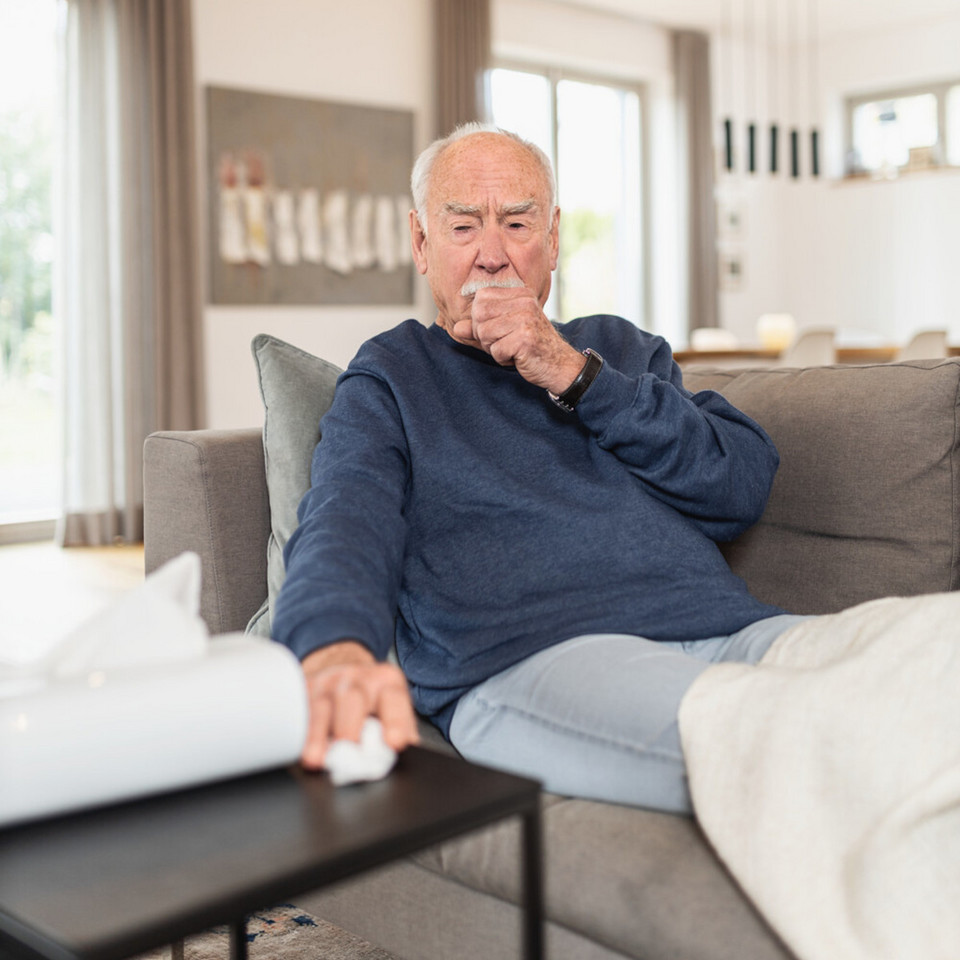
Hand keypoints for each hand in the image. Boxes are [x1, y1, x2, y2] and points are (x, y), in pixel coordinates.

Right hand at [299, 641, 419, 769]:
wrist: (339, 665)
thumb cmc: (370, 698)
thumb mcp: (391, 706)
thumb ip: (401, 731)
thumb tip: (403, 758)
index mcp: (387, 681)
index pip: (393, 699)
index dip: (395, 721)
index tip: (394, 743)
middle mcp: (357, 678)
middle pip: (352, 698)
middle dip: (350, 728)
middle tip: (351, 753)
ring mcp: (327, 682)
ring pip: (322, 705)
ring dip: (319, 735)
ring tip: (318, 759)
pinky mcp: (304, 689)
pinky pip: (300, 712)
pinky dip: (300, 734)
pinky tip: (301, 751)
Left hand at [453, 284, 583, 393]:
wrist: (560, 365)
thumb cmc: (531, 347)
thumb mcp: (504, 331)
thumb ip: (479, 327)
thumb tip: (455, 328)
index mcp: (520, 294)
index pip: (481, 298)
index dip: (480, 318)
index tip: (497, 330)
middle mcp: (524, 302)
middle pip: (479, 315)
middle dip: (484, 335)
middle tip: (502, 342)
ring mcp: (526, 319)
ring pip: (484, 333)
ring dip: (493, 348)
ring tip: (511, 349)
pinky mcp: (525, 338)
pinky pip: (496, 350)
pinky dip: (502, 359)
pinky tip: (518, 357)